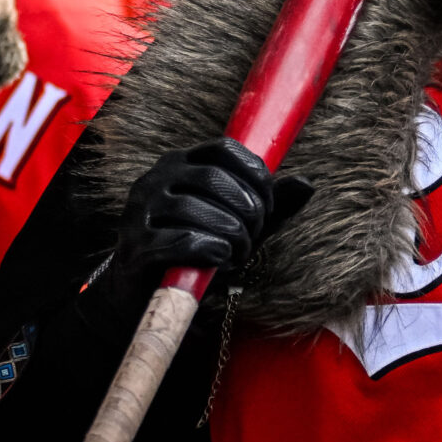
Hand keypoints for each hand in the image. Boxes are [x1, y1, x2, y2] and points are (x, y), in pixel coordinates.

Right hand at [110, 138, 312, 302]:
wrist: (147, 293)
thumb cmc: (199, 249)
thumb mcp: (240, 222)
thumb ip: (272, 205)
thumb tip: (307, 184)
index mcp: (181, 163)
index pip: (224, 149)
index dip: (255, 175)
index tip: (268, 206)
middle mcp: (156, 178)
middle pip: (215, 179)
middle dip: (248, 211)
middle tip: (253, 236)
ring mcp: (141, 210)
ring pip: (197, 210)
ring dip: (232, 235)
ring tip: (237, 253)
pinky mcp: (135, 245)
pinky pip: (183, 241)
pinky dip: (212, 251)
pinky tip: (220, 260)